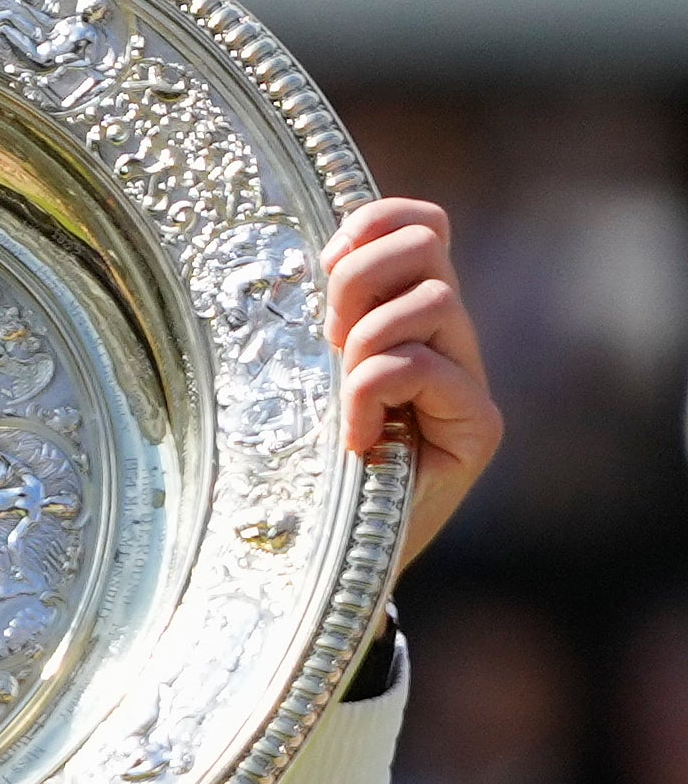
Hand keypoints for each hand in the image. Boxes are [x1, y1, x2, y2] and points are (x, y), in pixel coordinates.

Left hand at [322, 197, 501, 567]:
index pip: (423, 226)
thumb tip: (312, 257)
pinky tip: (357, 440)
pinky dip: (371, 393)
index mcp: (411, 317)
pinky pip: (420, 366)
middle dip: (360, 278)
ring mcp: (471, 382)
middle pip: (428, 245)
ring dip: (364, 341)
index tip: (324, 265)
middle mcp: (452, 340)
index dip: (372, 224)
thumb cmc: (309, 470)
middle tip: (329, 339)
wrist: (336, 559)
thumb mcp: (304, 379)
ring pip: (432, 300)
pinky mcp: (478, 427)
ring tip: (345, 399)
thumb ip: (322, 321)